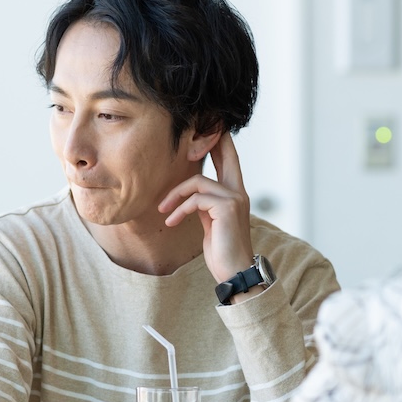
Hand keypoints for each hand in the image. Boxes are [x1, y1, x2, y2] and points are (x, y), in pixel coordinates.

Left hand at [159, 132, 254, 283]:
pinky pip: (195, 199)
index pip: (229, 160)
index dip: (220, 142)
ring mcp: (235, 199)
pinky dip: (179, 209)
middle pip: (225, 155)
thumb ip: (206, 205)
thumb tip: (191, 195)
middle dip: (209, 139)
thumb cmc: (222, 252)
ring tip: (163, 210)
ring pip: (198, 182)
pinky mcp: (227, 208)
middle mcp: (239, 192)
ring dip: (175, 195)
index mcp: (236, 194)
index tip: (211, 128)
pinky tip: (170, 222)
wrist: (235, 273)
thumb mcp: (211, 223)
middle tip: (191, 132)